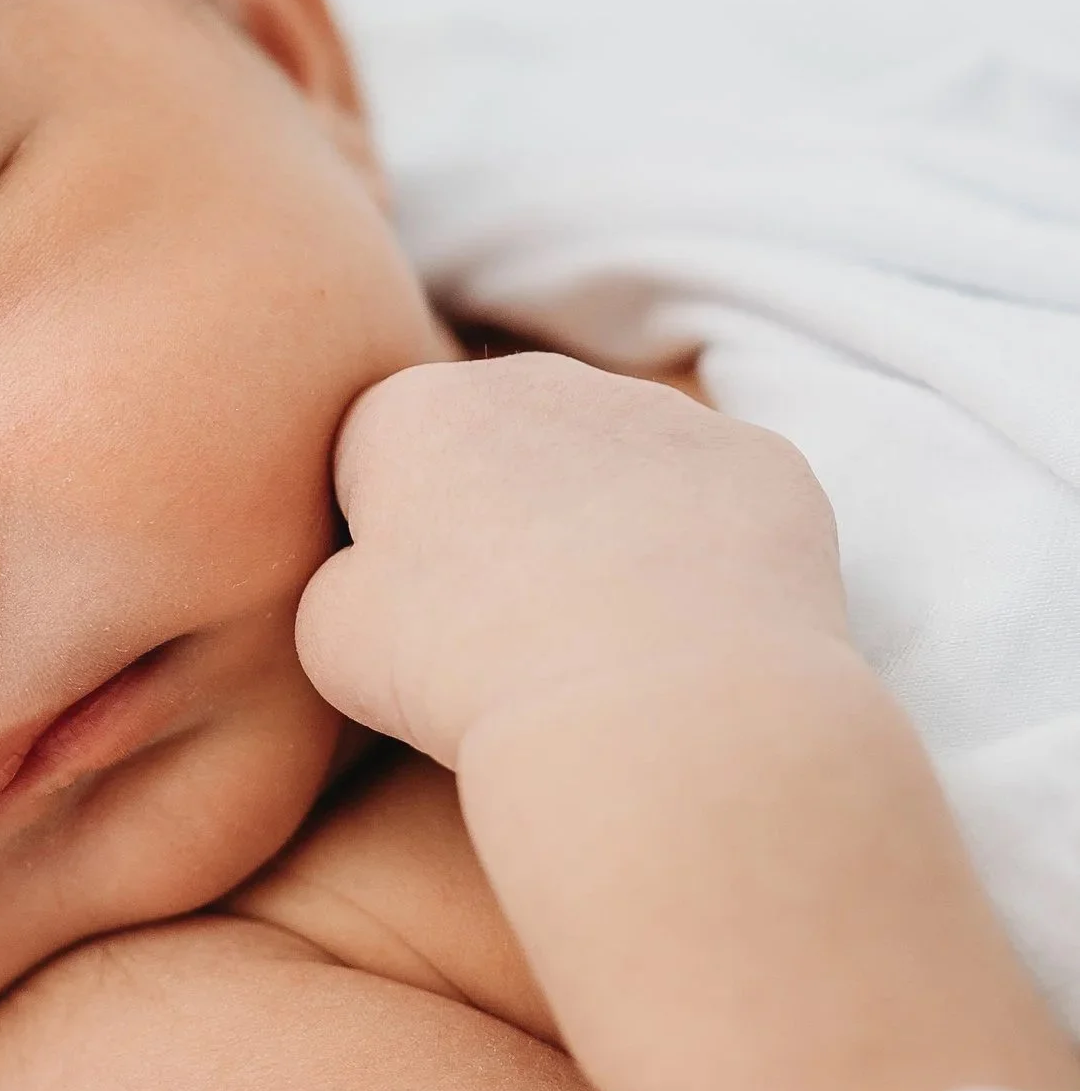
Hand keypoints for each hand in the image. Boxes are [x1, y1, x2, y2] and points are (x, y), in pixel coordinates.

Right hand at [294, 352, 848, 769]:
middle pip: (502, 442)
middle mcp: (538, 379)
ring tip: (609, 644)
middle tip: (510, 630)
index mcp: (412, 409)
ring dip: (606, 530)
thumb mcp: (328, 638)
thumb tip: (384, 572)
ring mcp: (661, 412)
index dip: (388, 543)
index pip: (377, 459)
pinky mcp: (762, 460)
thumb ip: (343, 578)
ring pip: (615, 465)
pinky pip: (716, 505)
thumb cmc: (465, 676)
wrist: (650, 711)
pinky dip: (704, 558)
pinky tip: (690, 636)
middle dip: (502, 514)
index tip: (414, 619)